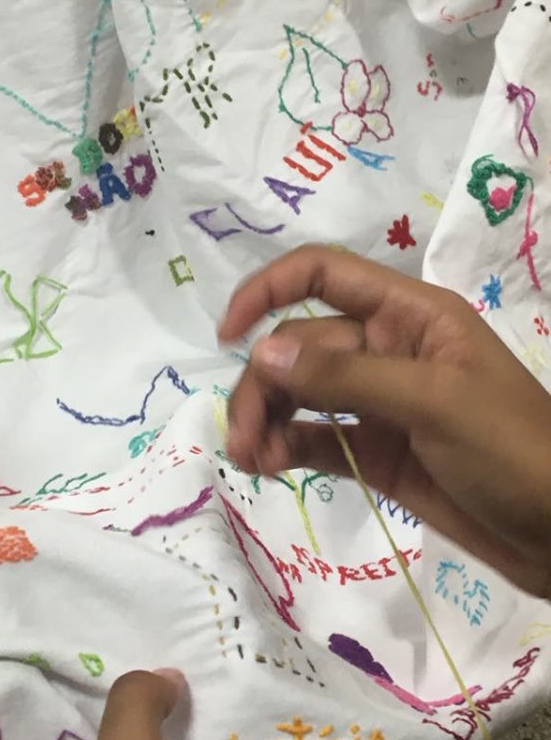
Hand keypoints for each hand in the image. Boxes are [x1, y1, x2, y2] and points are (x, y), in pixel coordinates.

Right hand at [218, 245, 550, 598]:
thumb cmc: (512, 449)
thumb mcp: (433, 401)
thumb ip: (346, 378)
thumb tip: (261, 354)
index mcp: (408, 315)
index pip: (324, 274)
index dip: (269, 290)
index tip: (227, 333)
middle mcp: (386, 350)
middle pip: (301, 347)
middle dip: (264, 384)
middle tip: (244, 437)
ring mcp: (378, 403)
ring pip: (301, 395)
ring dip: (267, 418)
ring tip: (250, 458)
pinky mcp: (375, 452)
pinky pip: (317, 438)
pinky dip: (286, 447)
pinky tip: (265, 464)